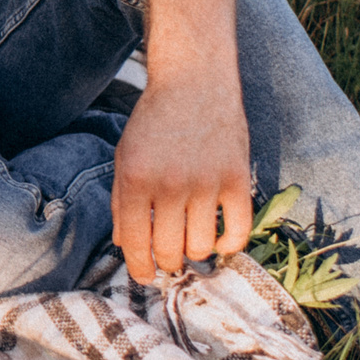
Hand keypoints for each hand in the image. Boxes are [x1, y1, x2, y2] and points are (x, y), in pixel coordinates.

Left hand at [110, 74, 253, 282]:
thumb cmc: (154, 122)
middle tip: (167, 261)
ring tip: (190, 244)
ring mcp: (206, 182)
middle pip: (169, 250)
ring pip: (201, 246)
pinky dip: (230, 245)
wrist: (193, 83)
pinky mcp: (237, 178)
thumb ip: (120, 201)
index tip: (144, 277)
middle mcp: (170, 184)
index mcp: (135, 178)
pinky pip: (238, 231)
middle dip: (166, 264)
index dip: (138, 268)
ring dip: (194, 253)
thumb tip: (125, 245)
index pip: (134, 242)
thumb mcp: (124, 156)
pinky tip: (220, 241)